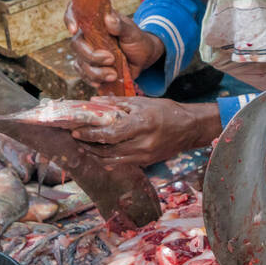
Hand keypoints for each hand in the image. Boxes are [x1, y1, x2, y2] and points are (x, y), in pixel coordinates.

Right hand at [65, 4, 162, 88]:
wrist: (144, 57)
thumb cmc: (137, 40)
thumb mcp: (132, 32)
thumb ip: (121, 26)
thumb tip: (109, 18)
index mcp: (96, 22)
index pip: (74, 13)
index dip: (70, 19)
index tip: (74, 29)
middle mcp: (88, 36)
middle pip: (76, 44)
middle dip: (91, 55)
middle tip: (111, 59)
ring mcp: (88, 52)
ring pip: (80, 63)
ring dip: (95, 72)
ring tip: (114, 75)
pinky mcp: (91, 67)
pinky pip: (84, 74)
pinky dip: (93, 79)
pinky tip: (104, 81)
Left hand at [70, 96, 220, 166]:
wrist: (190, 128)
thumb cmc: (166, 111)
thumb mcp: (142, 102)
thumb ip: (116, 103)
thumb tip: (93, 101)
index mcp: (142, 124)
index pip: (110, 134)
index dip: (91, 134)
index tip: (76, 131)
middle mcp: (143, 143)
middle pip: (108, 150)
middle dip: (88, 145)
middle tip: (76, 138)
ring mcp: (145, 156)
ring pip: (112, 160)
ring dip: (95, 154)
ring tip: (84, 146)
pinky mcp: (146, 163)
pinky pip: (121, 163)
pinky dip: (108, 159)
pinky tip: (99, 153)